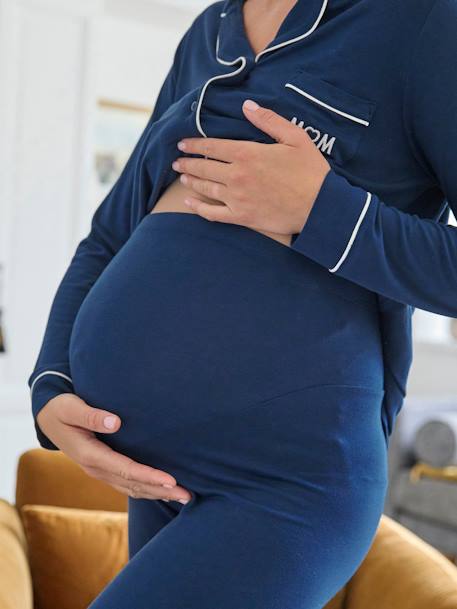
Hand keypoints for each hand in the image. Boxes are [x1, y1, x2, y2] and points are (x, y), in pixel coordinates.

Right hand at [36, 394, 192, 503]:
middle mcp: (96, 468)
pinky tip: (162, 491)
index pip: (125, 469)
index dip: (148, 476)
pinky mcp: (104, 469)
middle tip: (187, 495)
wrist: (47, 419)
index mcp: (89, 454)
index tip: (171, 480)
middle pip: (133, 484)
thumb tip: (115, 422)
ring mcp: (100, 471)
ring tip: (183, 497)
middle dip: (160, 490)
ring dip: (157, 493)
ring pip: (132, 488)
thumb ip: (91, 415)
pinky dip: (147, 489)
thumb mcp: (70, 408)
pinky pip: (127, 484)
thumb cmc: (61, 409)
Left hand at [172, 99, 330, 235]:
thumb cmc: (310, 171)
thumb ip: (268, 120)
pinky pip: (213, 213)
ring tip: (182, 177)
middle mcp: (237, 175)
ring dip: (191, 181)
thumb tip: (246, 106)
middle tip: (177, 161)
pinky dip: (198, 207)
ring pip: (206, 188)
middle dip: (187, 163)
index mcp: (247, 153)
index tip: (182, 143)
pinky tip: (189, 202)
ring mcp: (237, 198)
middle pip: (204, 167)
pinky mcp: (241, 217)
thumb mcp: (294, 137)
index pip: (212, 146)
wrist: (319, 206)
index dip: (194, 144)